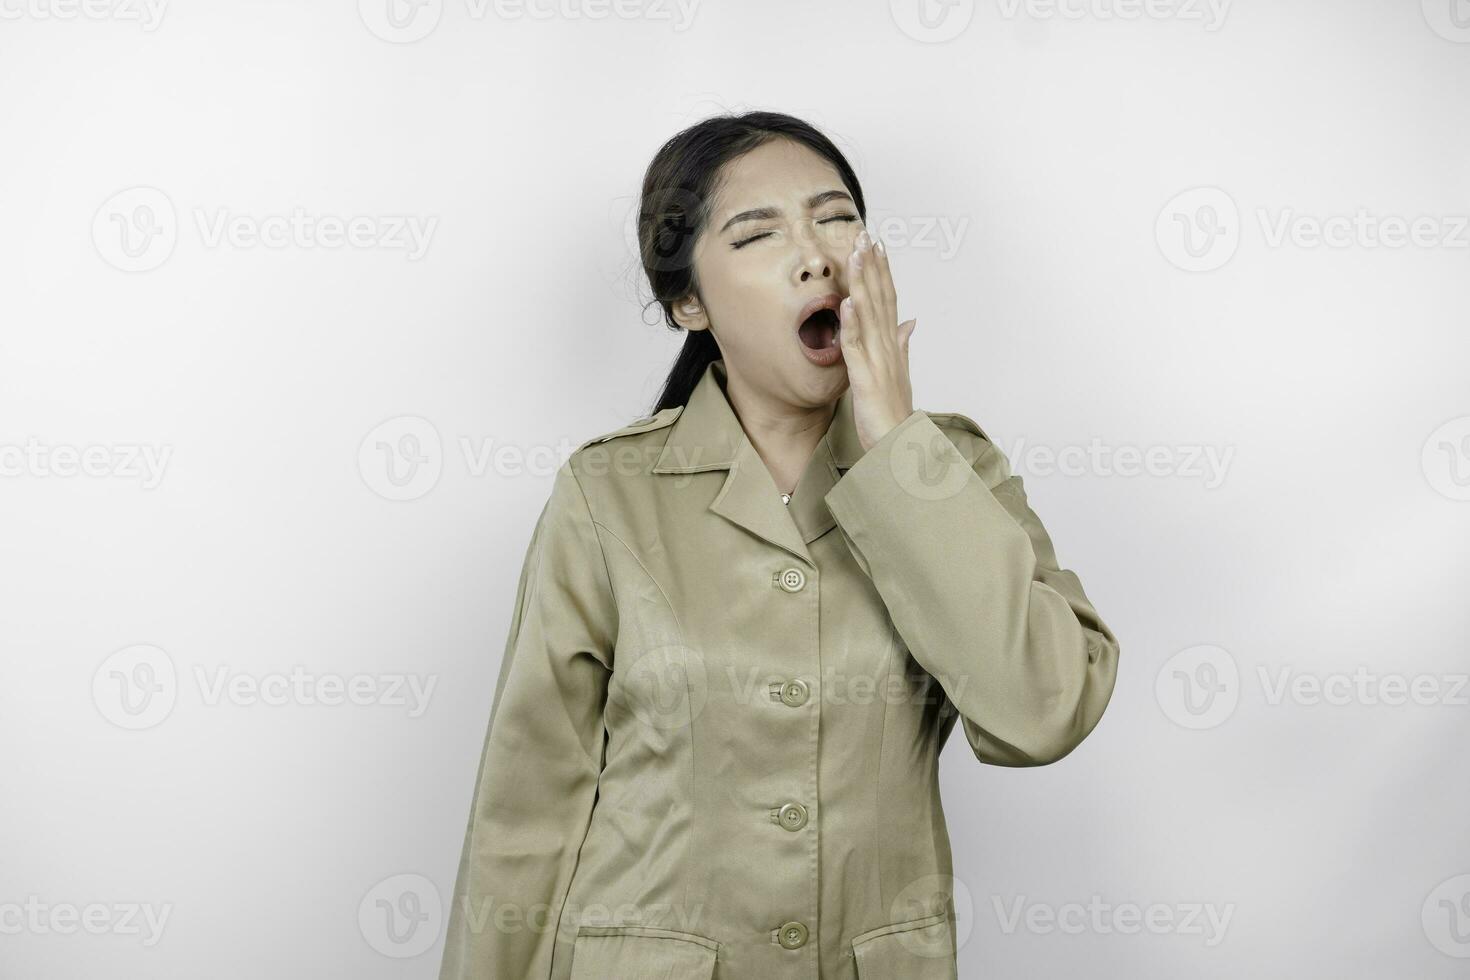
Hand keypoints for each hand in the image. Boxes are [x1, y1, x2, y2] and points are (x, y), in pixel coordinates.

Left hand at [840, 228, 916, 452]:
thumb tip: (910, 322)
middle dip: (872, 266)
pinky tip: (847, 302)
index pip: (888, 299)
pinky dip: (852, 324)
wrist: (898, 444)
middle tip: (865, 235)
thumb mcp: (899, 373)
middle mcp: (888, 346)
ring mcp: (878, 359)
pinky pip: (856, 346)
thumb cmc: (894, 411)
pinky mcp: (865, 377)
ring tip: (857, 255)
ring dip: (863, 283)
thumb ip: (903, 345)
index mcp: (893, 344)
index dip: (882, 271)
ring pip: (869, 314)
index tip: (877, 245)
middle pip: (880, 298)